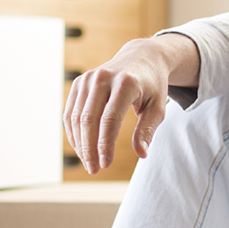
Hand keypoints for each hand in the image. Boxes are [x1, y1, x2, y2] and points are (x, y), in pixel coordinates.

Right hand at [64, 33, 195, 173]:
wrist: (142, 58)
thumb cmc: (152, 86)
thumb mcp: (157, 107)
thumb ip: (147, 130)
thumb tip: (142, 154)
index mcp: (125, 83)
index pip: (110, 120)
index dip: (105, 145)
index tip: (106, 165)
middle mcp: (103, 78)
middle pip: (89, 120)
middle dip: (89, 148)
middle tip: (94, 169)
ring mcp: (88, 78)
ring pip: (76, 118)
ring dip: (80, 143)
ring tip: (89, 163)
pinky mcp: (79, 82)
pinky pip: (71, 112)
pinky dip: (74, 133)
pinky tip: (82, 148)